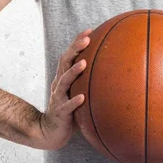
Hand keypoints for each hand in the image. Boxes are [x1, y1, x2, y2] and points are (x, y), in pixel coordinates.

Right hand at [38, 27, 91, 150]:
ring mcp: (58, 98)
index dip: (77, 42)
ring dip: (73, 72)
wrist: (49, 132)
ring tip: (83, 63)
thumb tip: (113, 71)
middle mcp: (60, 84)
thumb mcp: (78, 93)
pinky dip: (74, 101)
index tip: (90, 30)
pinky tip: (82, 98)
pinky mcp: (60, 113)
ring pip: (64, 81)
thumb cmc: (68, 111)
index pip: (70, 56)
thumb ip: (88, 82)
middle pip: (65, 62)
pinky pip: (67, 107)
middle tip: (87, 39)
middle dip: (75, 49)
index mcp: (64, 78)